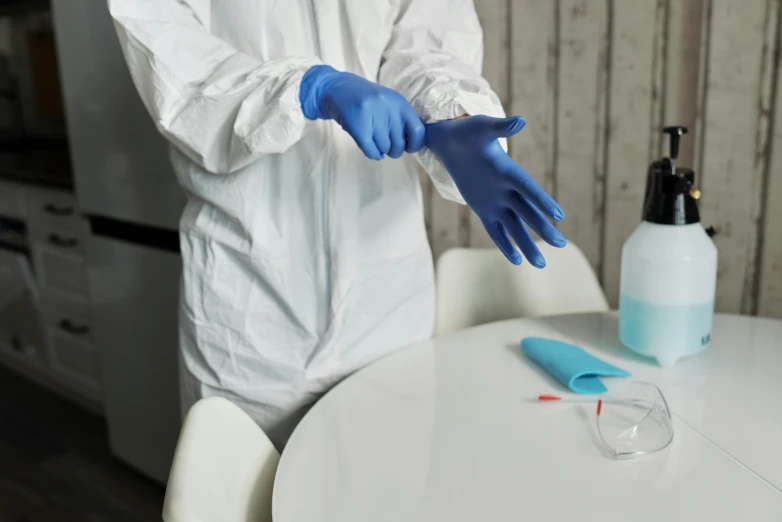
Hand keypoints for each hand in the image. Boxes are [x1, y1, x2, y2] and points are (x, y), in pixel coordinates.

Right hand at [300, 65, 425, 159]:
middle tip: (386, 144)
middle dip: (394, 150)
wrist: (336, 88)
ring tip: (374, 140)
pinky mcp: (357, 125)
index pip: (418, 130)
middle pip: (399, 144)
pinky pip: (371, 150)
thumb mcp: (388, 104)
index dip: (415, 144)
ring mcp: (371, 115)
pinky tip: (370, 147)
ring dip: (381, 150)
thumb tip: (413, 145)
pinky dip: (372, 154)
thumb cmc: (366, 100)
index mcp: (399, 102)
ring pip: (384, 148)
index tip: (408, 147)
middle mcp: (387, 107)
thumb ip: (401, 120)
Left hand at [425, 115, 565, 266]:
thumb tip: (520, 121)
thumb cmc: (468, 132)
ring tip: (540, 264)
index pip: (528, 189)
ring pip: (515, 227)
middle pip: (527, 213)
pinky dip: (505, 244)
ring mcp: (496, 201)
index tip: (558, 215)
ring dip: (527, 245)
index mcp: (509, 171)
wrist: (451, 142)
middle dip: (543, 229)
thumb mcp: (482, 127)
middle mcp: (506, 189)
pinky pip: (496, 231)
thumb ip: (501, 127)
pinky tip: (516, 260)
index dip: (542, 201)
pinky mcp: (483, 209)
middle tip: (561, 244)